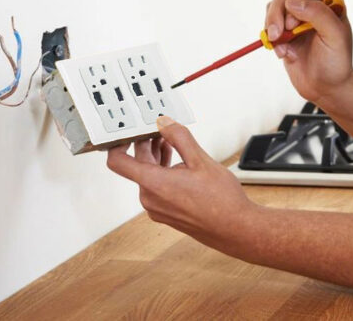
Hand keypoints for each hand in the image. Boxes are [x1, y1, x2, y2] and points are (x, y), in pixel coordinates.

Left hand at [105, 116, 253, 250]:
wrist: (235, 228)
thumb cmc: (221, 200)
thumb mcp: (200, 160)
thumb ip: (179, 137)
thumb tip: (164, 123)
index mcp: (154, 184)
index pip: (118, 162)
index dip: (117, 144)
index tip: (126, 132)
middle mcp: (150, 199)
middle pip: (137, 166)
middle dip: (146, 146)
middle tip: (159, 130)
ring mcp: (157, 208)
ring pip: (148, 177)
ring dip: (156, 159)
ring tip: (171, 144)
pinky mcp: (165, 214)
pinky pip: (156, 189)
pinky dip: (162, 173)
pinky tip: (178, 165)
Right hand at [264, 0, 352, 104]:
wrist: (326, 87)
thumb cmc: (336, 62)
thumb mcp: (335, 37)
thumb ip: (318, 14)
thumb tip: (292, 2)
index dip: (296, 0)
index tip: (293, 24)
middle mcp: (311, 3)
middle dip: (277, 13)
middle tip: (279, 35)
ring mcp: (296, 16)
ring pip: (273, 6)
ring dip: (271, 25)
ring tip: (280, 46)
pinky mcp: (283, 30)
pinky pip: (268, 23)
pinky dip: (270, 38)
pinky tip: (283, 53)